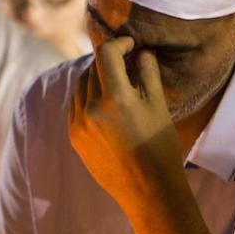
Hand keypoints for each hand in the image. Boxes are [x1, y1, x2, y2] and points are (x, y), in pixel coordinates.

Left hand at [68, 35, 182, 222]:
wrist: (148, 190)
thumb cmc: (160, 147)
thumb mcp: (159, 106)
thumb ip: (147, 73)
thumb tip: (141, 50)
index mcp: (116, 99)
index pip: (107, 54)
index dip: (119, 43)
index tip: (131, 44)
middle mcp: (91, 109)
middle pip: (93, 68)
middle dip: (110, 61)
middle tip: (127, 61)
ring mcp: (79, 124)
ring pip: (81, 86)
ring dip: (96, 77)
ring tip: (116, 83)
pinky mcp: (74, 138)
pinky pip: (75, 106)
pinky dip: (87, 97)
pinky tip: (105, 104)